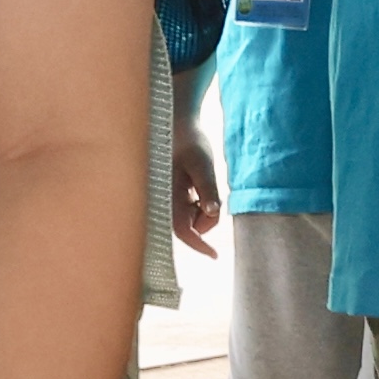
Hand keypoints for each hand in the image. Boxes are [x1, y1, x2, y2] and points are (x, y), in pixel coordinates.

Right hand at [172, 111, 223, 253]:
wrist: (175, 123)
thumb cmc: (188, 140)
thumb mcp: (202, 163)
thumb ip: (207, 188)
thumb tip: (213, 213)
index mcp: (169, 196)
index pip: (183, 231)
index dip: (199, 244)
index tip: (215, 255)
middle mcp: (164, 202)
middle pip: (190, 227)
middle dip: (204, 217)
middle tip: (207, 190)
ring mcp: (167, 200)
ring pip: (190, 219)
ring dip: (201, 208)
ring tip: (198, 181)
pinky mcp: (170, 195)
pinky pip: (187, 209)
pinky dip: (196, 202)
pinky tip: (192, 183)